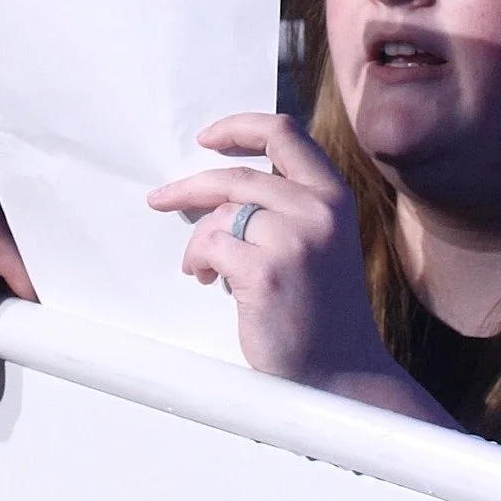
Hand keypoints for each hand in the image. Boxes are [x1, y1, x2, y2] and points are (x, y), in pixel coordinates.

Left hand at [148, 113, 451, 424]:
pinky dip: (198, 261)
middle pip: (237, 176)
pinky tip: (206, 279)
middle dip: (190, 187)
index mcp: (334, 197)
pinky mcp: (265, 273)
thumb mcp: (322, 241)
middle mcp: (318, 211)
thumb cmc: (322, 308)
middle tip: (160, 198)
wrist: (340, 372)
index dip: (240, 128)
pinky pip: (211, 245)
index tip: (207, 138)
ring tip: (200, 266)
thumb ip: (290, 206)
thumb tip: (221, 187)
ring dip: (199, 240)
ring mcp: (293, 241)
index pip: (284, 133)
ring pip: (221, 215)